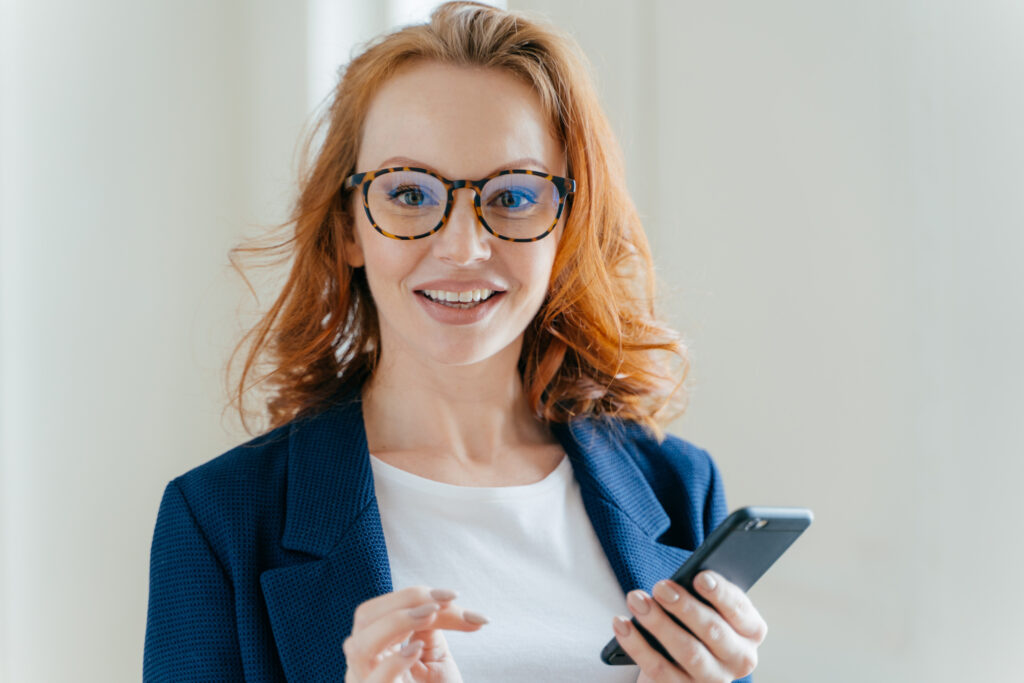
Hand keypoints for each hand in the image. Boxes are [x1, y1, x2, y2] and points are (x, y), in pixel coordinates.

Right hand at [343, 585, 488, 681]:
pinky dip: (394, 662)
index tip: (451, 595)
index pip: (380, 608)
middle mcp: (363, 664)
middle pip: (364, 617)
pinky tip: (416, 651)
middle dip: (404, 603)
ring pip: (360, 646)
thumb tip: (449, 599)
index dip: (410, 595)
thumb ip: (435, 623)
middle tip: (440, 603)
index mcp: (375, 646)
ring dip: (397, 623)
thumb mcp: (435, 654)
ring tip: (430, 616)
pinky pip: (372, 681)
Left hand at [612, 571, 766, 682]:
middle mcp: (739, 659)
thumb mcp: (707, 604)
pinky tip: (621, 624)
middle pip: (713, 632)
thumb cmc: (696, 620)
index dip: (720, 594)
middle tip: (660, 587)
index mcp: (751, 631)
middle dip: (684, 607)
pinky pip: (659, 670)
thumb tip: (682, 581)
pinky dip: (637, 645)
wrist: (681, 661)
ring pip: (687, 652)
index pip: (740, 610)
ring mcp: (713, 680)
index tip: (700, 576)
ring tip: (637, 600)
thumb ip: (703, 594)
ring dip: (658, 623)